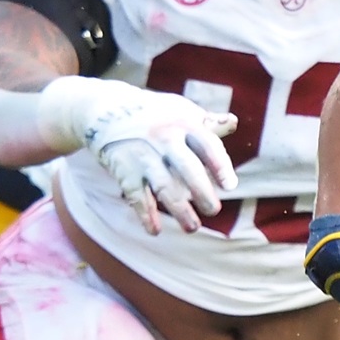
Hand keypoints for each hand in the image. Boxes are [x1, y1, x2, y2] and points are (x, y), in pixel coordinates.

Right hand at [76, 87, 237, 234]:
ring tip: (193, 227)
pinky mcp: (124, 169)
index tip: (230, 186)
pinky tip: (154, 230)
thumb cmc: (154, 113)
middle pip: (186, 167)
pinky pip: (136, 195)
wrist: (105, 108)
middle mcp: (164, 138)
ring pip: (163, 185)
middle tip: (214, 210)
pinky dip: (144, 214)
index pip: (207, 145)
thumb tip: (233, 122)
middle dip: (201, 191)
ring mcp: (143, 155)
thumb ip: (207, 122)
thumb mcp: (180, 110)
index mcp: (184, 123)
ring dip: (179, 209)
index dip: (220, 166)